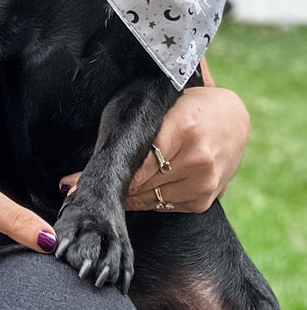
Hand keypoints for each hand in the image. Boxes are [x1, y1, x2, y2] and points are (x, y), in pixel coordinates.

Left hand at [59, 86, 249, 214]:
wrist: (236, 121)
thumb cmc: (190, 104)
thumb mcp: (164, 103)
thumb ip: (137, 122)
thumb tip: (98, 141)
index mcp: (184, 127)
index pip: (136, 160)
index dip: (105, 173)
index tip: (73, 183)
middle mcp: (196, 159)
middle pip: (138, 182)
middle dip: (109, 185)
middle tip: (73, 189)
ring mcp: (202, 183)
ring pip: (147, 198)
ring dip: (123, 196)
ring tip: (99, 193)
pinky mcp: (202, 201)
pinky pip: (161, 206)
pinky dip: (142, 200)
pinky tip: (129, 193)